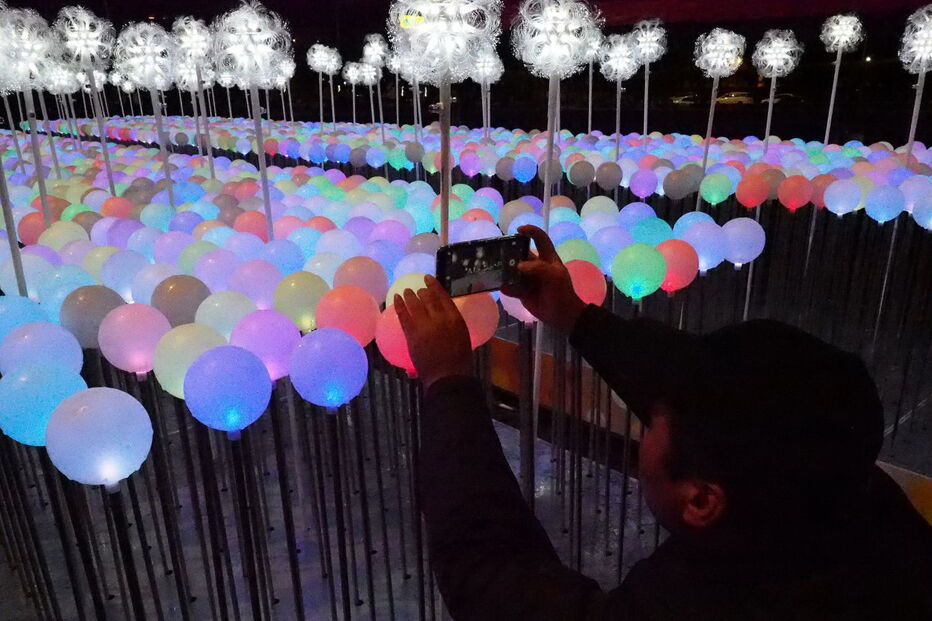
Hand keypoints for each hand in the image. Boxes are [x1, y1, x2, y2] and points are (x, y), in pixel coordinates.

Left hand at [394, 275, 473, 389]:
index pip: (443, 296)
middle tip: (418, 288)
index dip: (434, 286)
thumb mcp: (463, 338)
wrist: (448, 376)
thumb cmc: (459, 361)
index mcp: (455, 318)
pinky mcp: (412, 334)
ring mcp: (425, 326)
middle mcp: (440, 318)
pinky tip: (396, 299)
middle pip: (428, 298)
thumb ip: (454, 326)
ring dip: (409, 295)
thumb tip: (446, 321)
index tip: (428, 279)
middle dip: (422, 291)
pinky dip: (399, 306)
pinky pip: (404, 316)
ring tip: (406, 291)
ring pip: (415, 304)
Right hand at [501, 225, 585, 333]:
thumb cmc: (561, 292)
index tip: (518, 230)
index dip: (531, 231)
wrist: (561, 315)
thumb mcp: (554, 276)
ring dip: (505, 270)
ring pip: (513, 271)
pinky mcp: (522, 291)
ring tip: (494, 270)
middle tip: (497, 253)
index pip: (540, 239)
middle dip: (510, 253)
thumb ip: (538, 268)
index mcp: (547, 258)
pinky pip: (510, 286)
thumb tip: (518, 266)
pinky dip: (505, 286)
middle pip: (520, 254)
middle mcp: (536, 266)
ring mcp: (528, 278)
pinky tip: (500, 286)